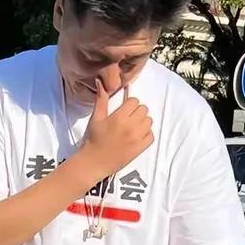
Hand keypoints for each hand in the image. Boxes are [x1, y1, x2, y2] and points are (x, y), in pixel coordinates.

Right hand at [76, 68, 152, 190]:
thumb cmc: (93, 139)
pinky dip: (146, 134)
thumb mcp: (96, 118)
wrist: (94, 163)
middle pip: (144, 109)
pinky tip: (137, 136)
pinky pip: (151, 135)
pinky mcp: (140, 148)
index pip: (134, 101)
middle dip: (137, 112)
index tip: (123, 110)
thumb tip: (100, 81)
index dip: (129, 104)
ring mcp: (137, 138)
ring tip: (133, 127)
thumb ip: (101, 99)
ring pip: (149, 121)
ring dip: (143, 122)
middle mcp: (130, 126)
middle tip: (128, 118)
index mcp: (119, 117)